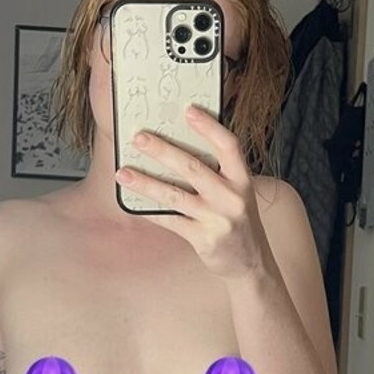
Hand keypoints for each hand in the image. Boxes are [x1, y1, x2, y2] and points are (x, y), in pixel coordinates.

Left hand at [116, 107, 268, 280]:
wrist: (251, 262)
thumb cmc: (238, 219)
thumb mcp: (237, 192)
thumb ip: (218, 172)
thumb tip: (176, 147)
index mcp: (243, 179)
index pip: (228, 146)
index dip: (209, 127)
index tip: (188, 110)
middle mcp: (232, 197)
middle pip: (194, 167)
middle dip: (163, 151)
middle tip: (139, 138)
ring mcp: (218, 219)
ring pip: (175, 195)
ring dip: (145, 182)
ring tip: (122, 172)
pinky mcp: (204, 239)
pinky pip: (170, 221)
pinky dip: (149, 211)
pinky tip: (132, 203)